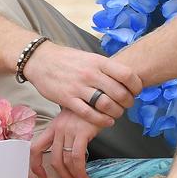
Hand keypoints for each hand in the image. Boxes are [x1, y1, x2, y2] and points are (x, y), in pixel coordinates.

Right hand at [24, 41, 140, 127]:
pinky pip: (90, 114)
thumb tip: (124, 78)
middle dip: (128, 102)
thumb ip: (104, 67)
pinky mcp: (68, 100)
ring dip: (116, 113)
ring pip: (106, 105)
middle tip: (127, 105)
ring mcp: (79, 87)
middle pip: (119, 93)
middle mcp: (90, 74)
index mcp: (98, 61)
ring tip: (116, 113)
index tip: (136, 91)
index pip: (126, 74)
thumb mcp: (88, 56)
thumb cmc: (66, 59)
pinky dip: (102, 120)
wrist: (40, 60)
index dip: (136, 86)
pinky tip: (106, 121)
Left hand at [30, 109, 99, 177]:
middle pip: (54, 160)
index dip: (36, 166)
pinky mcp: (82, 131)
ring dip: (74, 177)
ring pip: (66, 161)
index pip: (36, 148)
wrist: (100, 98)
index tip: (43, 177)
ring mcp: (69, 129)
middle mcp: (58, 128)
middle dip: (63, 177)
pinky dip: (81, 172)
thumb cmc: (88, 112)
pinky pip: (78, 157)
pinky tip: (87, 177)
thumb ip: (66, 136)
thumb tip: (65, 158)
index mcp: (53, 127)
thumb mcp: (71, 121)